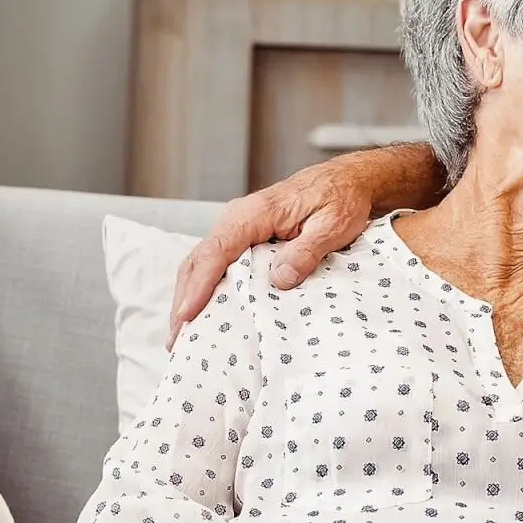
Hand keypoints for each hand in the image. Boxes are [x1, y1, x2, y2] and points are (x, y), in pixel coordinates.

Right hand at [168, 163, 369, 345]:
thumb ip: (306, 251)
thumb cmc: (341, 200)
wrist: (346, 181)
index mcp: (255, 213)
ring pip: (202, 263)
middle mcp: (238, 218)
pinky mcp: (244, 238)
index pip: (217, 249)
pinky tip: (203, 313)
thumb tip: (279, 280)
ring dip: (189, 296)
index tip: (188, 314)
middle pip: (198, 259)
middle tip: (177, 340)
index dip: (200, 284)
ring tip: (182, 336)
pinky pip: (217, 263)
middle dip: (184, 299)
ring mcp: (238, 228)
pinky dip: (204, 288)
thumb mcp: (332, 226)